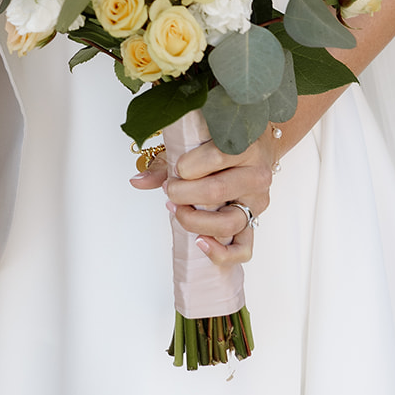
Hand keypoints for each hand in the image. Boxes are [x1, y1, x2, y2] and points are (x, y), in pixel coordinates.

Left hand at [130, 129, 273, 265]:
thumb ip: (165, 162)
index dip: (186, 166)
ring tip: (177, 210)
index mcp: (245, 147)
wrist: (258, 145)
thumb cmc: (222, 142)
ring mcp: (257, 202)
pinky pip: (243, 249)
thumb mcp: (194, 142)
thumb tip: (136, 181)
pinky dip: (220, 252)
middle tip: (170, 190)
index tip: (174, 168)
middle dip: (184, 193)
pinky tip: (200, 243)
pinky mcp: (254, 222)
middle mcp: (256, 175)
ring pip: (228, 222)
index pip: (215, 157)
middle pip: (217, 191)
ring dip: (195, 221)